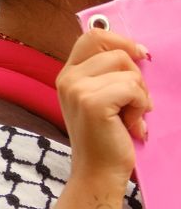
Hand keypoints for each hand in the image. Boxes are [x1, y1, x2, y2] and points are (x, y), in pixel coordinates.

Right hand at [57, 29, 150, 193]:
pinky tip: (131, 124)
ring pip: (127, 70)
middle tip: (132, 102)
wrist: (98, 172)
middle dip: (135, 75)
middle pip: (115, 51)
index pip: (92, 36)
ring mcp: (76, 89)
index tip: (140, 55)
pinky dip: (140, 107)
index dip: (120, 40)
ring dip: (139, 95)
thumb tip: (137, 51)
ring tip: (129, 116)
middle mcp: (67, 78)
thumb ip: (108, 73)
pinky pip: (132, 88)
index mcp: (68, 74)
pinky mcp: (91, 102)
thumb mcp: (101, 97)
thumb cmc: (106, 137)